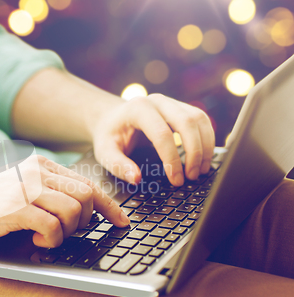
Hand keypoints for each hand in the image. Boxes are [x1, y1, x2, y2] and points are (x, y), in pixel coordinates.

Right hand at [0, 155, 129, 247]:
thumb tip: (81, 207)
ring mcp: (27, 189)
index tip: (121, 220)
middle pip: (86, 195)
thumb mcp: (20, 186)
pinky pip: (53, 227)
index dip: (109, 205)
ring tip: (50, 237)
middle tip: (72, 232)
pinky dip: (51, 240)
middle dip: (88, 220)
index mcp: (41, 166)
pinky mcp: (17, 208)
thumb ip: (48, 190)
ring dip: (69, 232)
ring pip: (74, 210)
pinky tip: (37, 241)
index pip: (86, 182)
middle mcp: (37, 173)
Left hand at [91, 94, 214, 185]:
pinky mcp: (181, 108)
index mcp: (138, 109)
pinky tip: (203, 159)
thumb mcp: (104, 151)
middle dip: (194, 152)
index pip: (162, 134)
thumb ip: (118, 165)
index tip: (176, 179)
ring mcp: (171, 102)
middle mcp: (158, 101)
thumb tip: (136, 178)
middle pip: (187, 122)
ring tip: (201, 170)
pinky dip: (207, 140)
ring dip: (205, 146)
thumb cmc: (109, 135)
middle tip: (192, 177)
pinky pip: (201, 121)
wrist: (111, 118)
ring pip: (199, 119)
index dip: (172, 159)